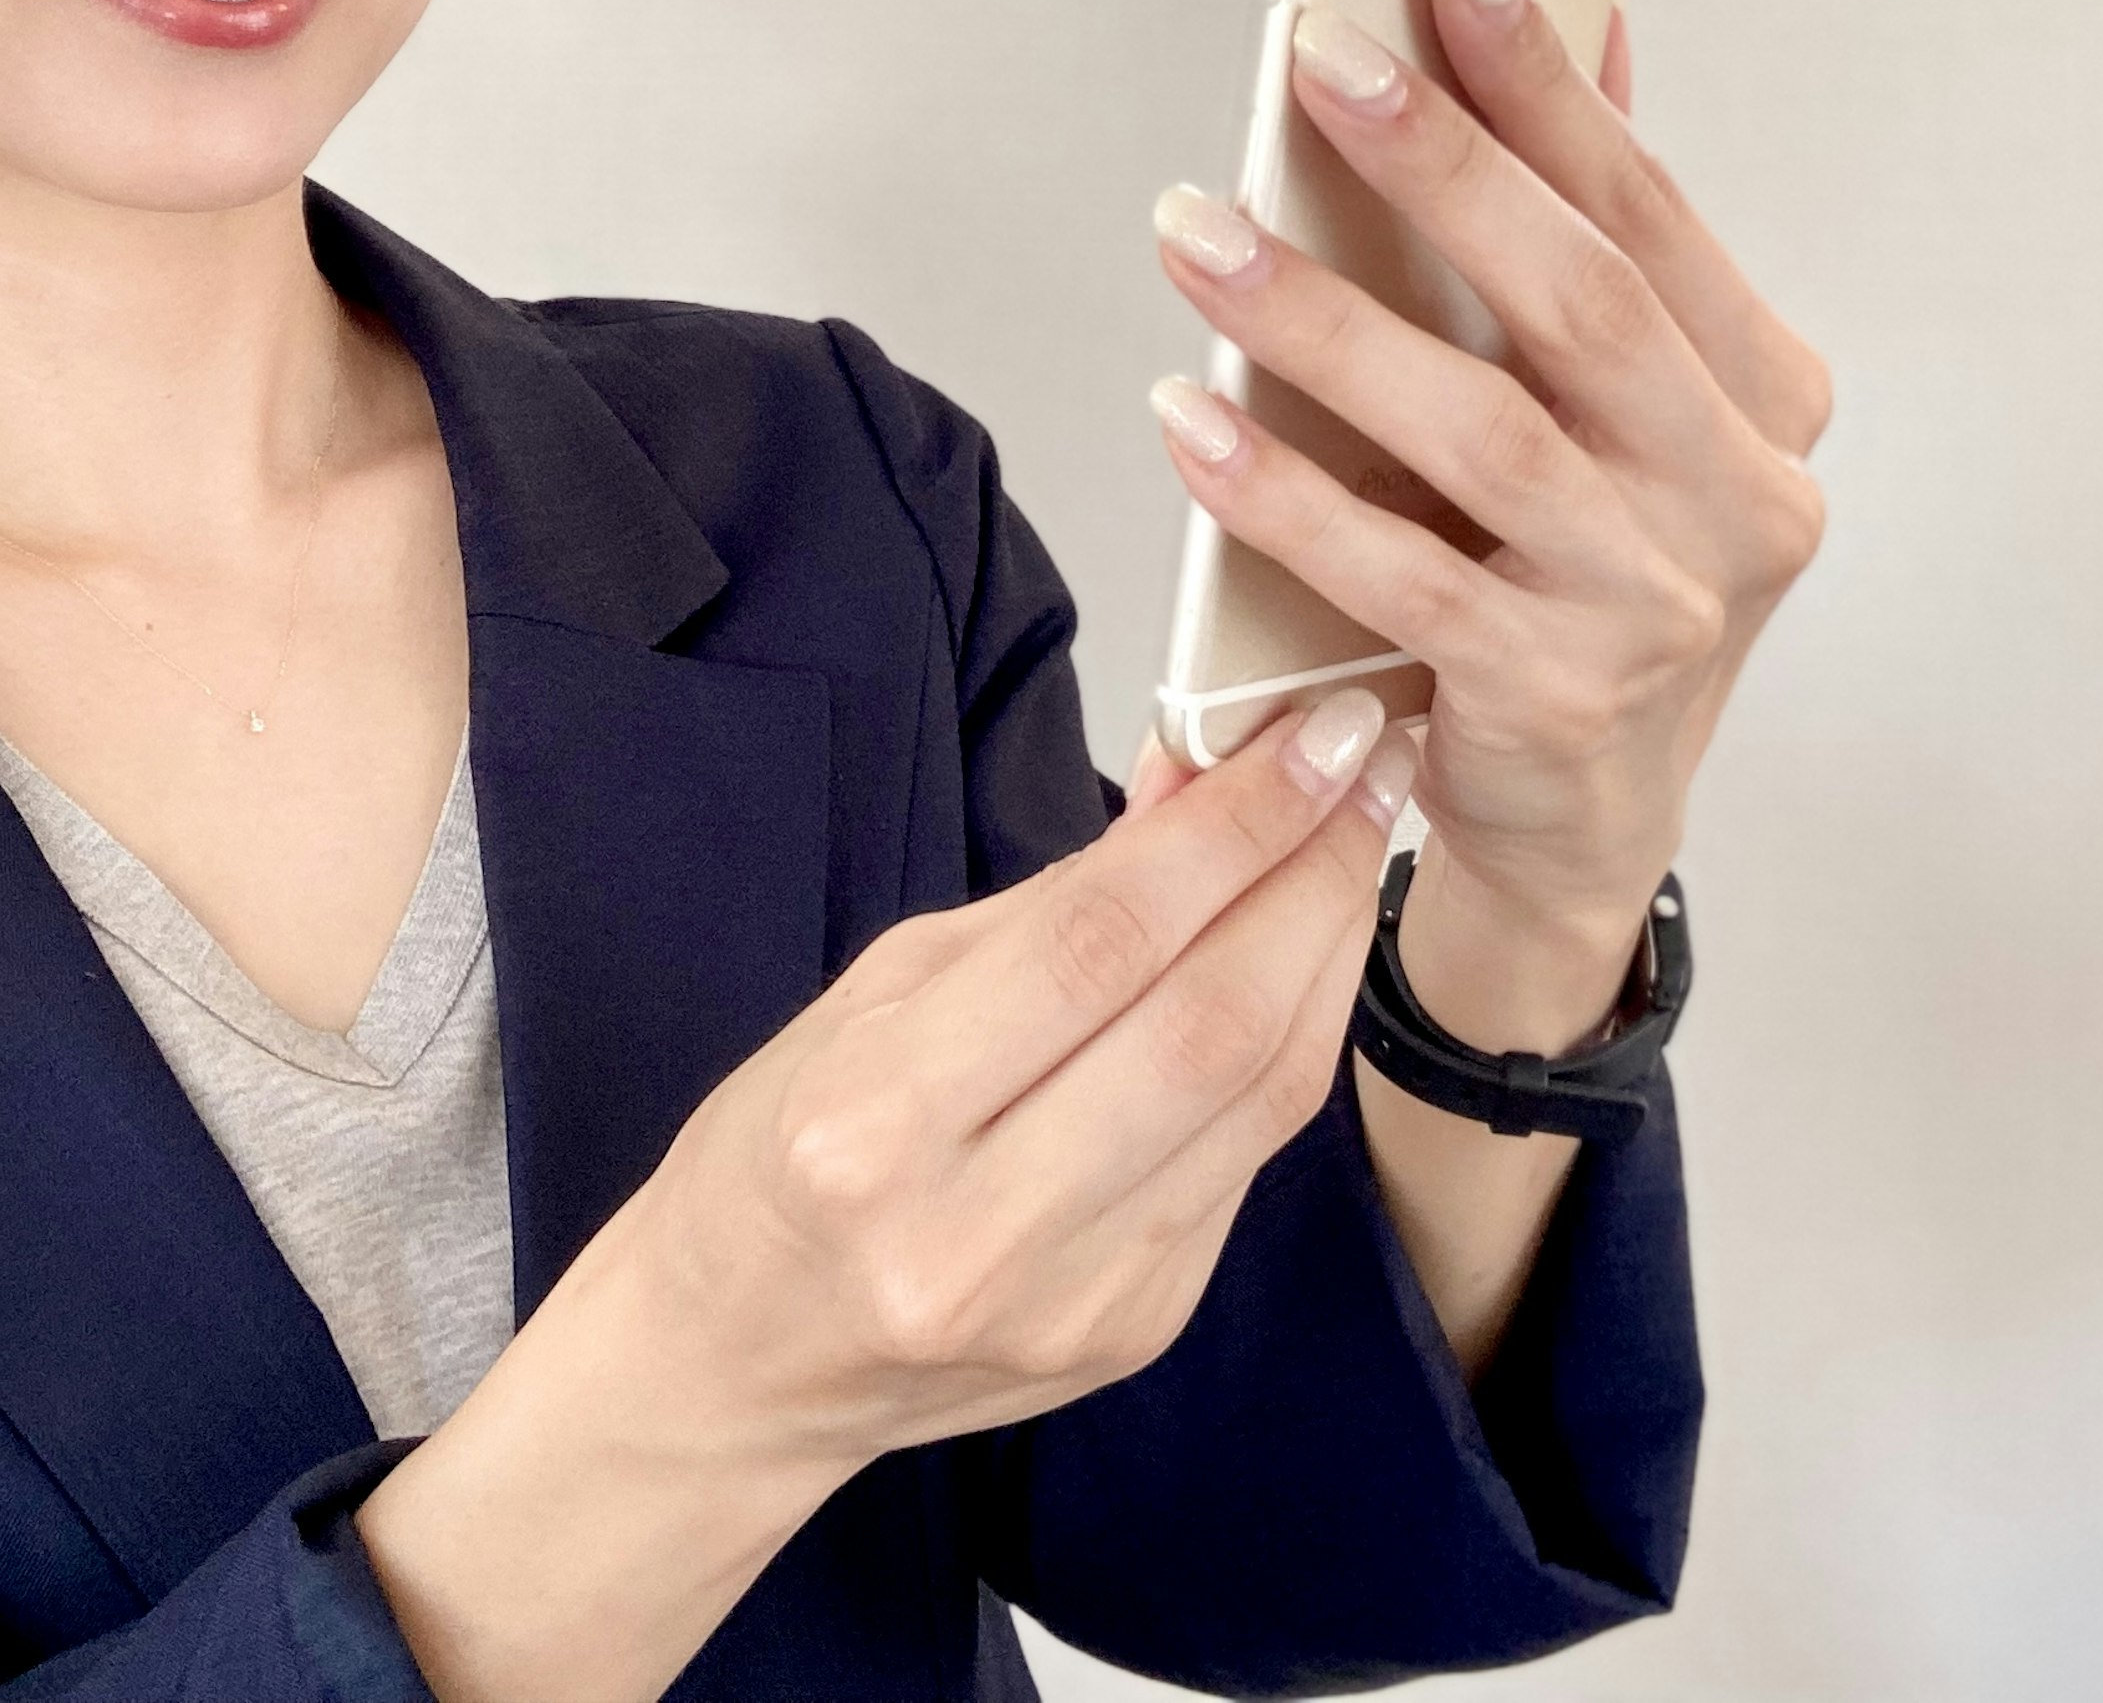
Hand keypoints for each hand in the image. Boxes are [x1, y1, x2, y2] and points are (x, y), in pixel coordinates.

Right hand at [357, 690, 1416, 1702]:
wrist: (736, 1367)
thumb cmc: (780, 1155)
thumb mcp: (871, 995)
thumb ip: (1048, 905)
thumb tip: (1197, 787)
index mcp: (876, 1119)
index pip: (1101, 943)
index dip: (1230, 827)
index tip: (1315, 735)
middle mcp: (978, 1227)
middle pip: (1206, 1025)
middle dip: (1310, 877)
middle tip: (1366, 774)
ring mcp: (1071, 1300)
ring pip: (1256, 1099)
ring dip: (1328, 956)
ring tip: (1356, 849)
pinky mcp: (1135, 1332)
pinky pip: (1246, 1165)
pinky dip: (1290, 1049)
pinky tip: (1304, 968)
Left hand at [1148, 0, 1829, 997]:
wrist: (1583, 821)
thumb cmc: (1592, 580)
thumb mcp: (1628, 410)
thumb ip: (1606, 237)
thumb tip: (1591, 30)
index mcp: (1764, 397)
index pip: (1647, 211)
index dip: (1554, 85)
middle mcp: (1736, 496)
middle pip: (1578, 301)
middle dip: (1443, 162)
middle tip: (1315, 57)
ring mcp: (1655, 604)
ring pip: (1480, 433)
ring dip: (1322, 320)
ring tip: (1196, 231)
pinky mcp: (1554, 696)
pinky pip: (1395, 573)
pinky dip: (1281, 493)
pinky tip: (1190, 419)